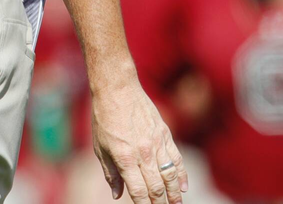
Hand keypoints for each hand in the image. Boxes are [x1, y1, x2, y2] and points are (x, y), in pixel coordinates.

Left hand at [91, 81, 187, 203]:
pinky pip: (177, 159)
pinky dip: (181, 175)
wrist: (117, 89)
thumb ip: (110, 173)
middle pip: (156, 187)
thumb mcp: (99, 147)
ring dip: (174, 194)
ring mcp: (156, 144)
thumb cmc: (103, 118)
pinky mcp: (165, 134)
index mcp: (124, 158)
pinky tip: (183, 187)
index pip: (138, 191)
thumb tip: (117, 195)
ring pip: (170, 176)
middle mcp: (143, 153)